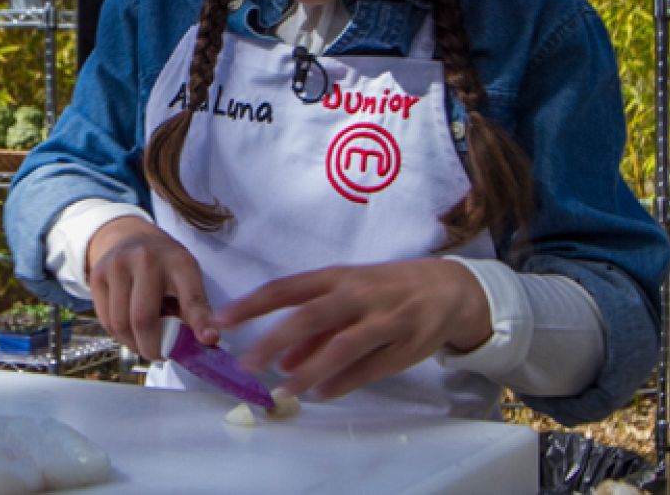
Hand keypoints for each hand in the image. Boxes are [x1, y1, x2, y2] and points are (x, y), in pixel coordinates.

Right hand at [85, 216, 218, 359]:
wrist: (129, 237)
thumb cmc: (164, 265)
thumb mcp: (186, 277)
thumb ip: (193, 310)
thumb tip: (204, 343)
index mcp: (178, 262)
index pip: (191, 297)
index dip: (200, 321)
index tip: (209, 340)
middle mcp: (146, 260)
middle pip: (143, 318)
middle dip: (152, 348)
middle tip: (160, 355)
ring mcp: (118, 266)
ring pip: (120, 324)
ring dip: (134, 344)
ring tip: (145, 343)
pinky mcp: (97, 276)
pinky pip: (106, 320)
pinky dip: (119, 335)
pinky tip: (129, 331)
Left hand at [214, 258, 490, 399]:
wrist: (448, 289)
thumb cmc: (385, 290)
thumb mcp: (346, 295)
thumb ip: (314, 326)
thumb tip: (280, 358)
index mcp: (337, 277)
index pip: (286, 288)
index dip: (252, 305)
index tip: (221, 320)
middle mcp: (358, 294)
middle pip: (310, 316)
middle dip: (274, 341)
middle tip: (248, 364)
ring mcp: (384, 319)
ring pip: (342, 345)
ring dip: (309, 370)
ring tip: (283, 389)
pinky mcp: (405, 345)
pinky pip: (369, 367)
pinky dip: (343, 382)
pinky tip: (320, 394)